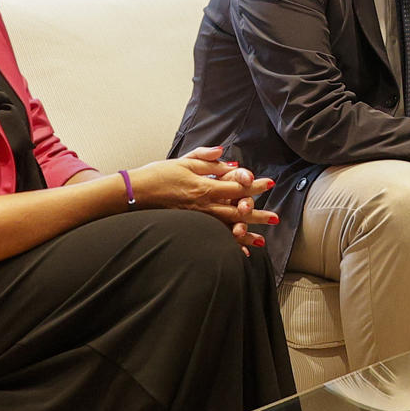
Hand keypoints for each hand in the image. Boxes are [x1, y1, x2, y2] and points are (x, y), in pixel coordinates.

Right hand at [131, 147, 277, 244]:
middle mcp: (203, 206)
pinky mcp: (189, 227)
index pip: (235, 186)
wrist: (134, 194)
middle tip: (276, 218)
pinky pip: (211, 238)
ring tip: (261, 242)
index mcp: (204, 187)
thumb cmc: (158, 175)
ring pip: (225, 228)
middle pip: (236, 211)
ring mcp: (196, 219)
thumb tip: (227, 155)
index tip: (269, 183)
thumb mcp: (183, 161)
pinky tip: (237, 255)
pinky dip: (224, 246)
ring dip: (245, 235)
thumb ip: (207, 158)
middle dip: (257, 215)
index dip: (254, 185)